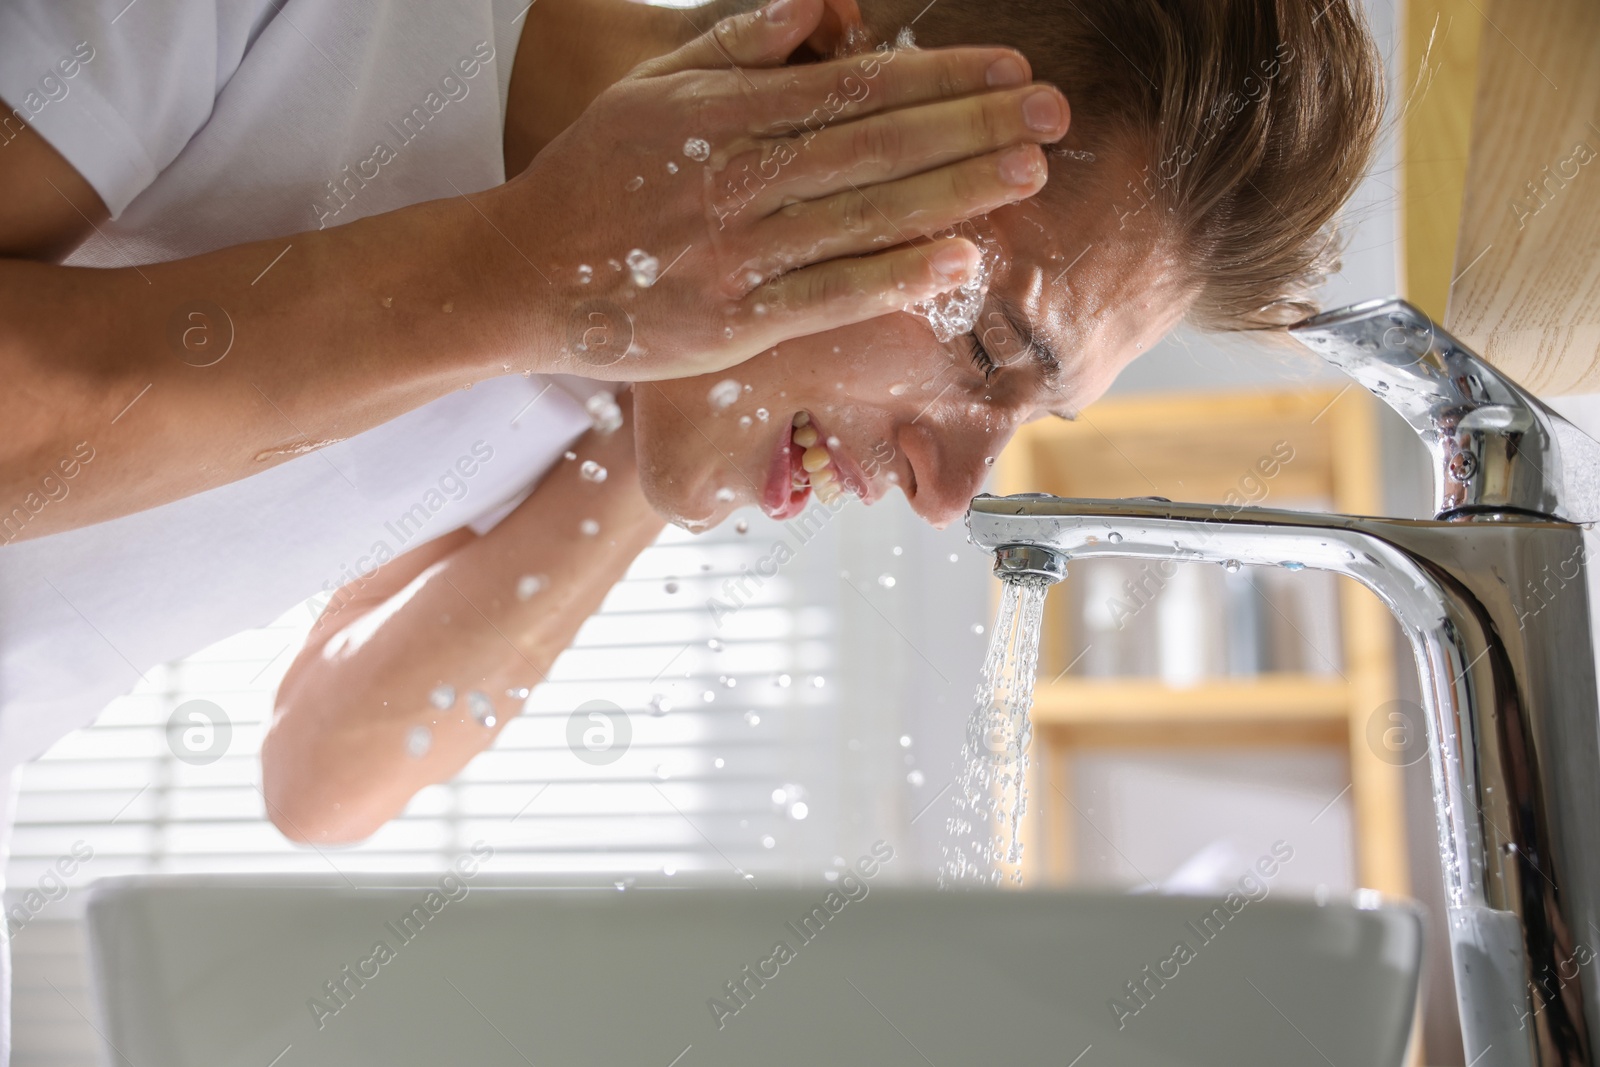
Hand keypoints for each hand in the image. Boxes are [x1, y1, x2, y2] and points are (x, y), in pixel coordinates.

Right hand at [487, 0, 1069, 380]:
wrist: (524, 274)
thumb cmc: (595, 176)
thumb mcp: (652, 87)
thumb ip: (737, 44)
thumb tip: (821, 3)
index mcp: (723, 112)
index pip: (854, 86)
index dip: (940, 75)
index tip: (1009, 67)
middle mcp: (737, 177)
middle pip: (877, 144)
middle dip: (973, 126)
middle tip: (1052, 114)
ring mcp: (737, 253)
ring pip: (864, 216)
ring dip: (955, 192)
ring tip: (1028, 174)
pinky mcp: (734, 323)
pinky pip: (828, 295)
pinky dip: (895, 277)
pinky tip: (957, 259)